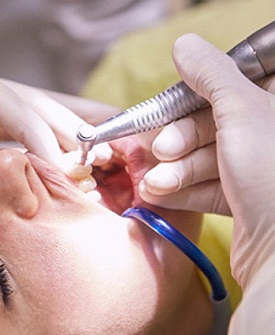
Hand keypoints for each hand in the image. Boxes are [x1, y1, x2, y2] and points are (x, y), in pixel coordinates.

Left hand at [0, 47, 116, 172]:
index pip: (13, 104)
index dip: (40, 133)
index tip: (63, 166)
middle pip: (36, 105)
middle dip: (70, 130)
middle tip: (104, 157)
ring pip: (39, 117)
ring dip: (73, 132)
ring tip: (114, 142)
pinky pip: (25, 135)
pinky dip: (52, 145)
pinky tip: (76, 154)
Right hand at [140, 34, 274, 287]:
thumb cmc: (273, 176)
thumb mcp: (241, 111)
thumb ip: (211, 76)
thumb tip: (185, 45)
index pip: (228, 90)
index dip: (193, 100)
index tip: (165, 110)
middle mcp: (269, 138)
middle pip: (212, 127)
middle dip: (179, 142)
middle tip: (161, 151)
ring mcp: (259, 173)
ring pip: (206, 161)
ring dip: (174, 171)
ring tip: (156, 183)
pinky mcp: (246, 204)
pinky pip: (207, 189)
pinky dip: (181, 192)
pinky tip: (159, 195)